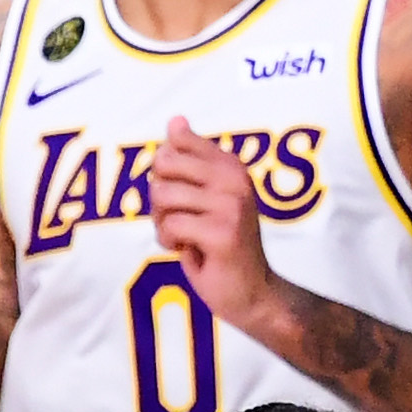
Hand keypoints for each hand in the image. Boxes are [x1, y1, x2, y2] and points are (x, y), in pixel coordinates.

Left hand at [148, 117, 276, 327]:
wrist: (252, 292)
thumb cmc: (222, 246)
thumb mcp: (206, 197)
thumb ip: (189, 161)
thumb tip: (175, 120)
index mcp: (230, 166)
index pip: (178, 142)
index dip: (165, 172)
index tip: (182, 194)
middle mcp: (234, 179)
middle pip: (164, 164)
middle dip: (159, 196)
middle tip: (178, 218)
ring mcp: (231, 204)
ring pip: (164, 195)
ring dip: (163, 222)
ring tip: (185, 236)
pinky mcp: (222, 232)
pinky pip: (171, 225)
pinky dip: (169, 241)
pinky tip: (188, 250)